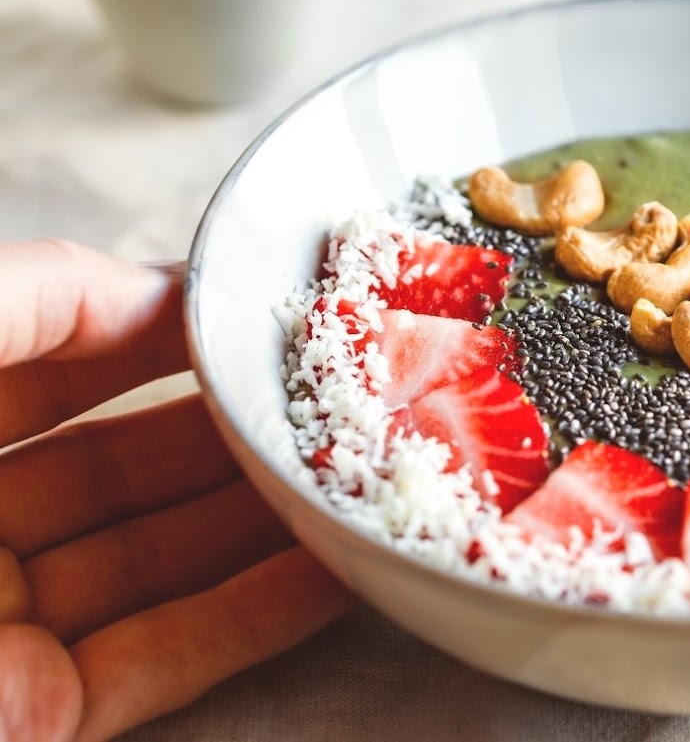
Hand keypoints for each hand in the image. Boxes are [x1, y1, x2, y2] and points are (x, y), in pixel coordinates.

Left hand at [0, 240, 352, 741]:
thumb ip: (11, 298)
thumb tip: (150, 284)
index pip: (35, 348)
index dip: (142, 318)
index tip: (245, 300)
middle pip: (111, 454)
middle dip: (225, 416)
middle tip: (335, 383)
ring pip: (154, 555)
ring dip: (261, 513)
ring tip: (362, 461)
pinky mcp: (35, 718)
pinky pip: (163, 655)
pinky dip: (254, 615)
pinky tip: (334, 566)